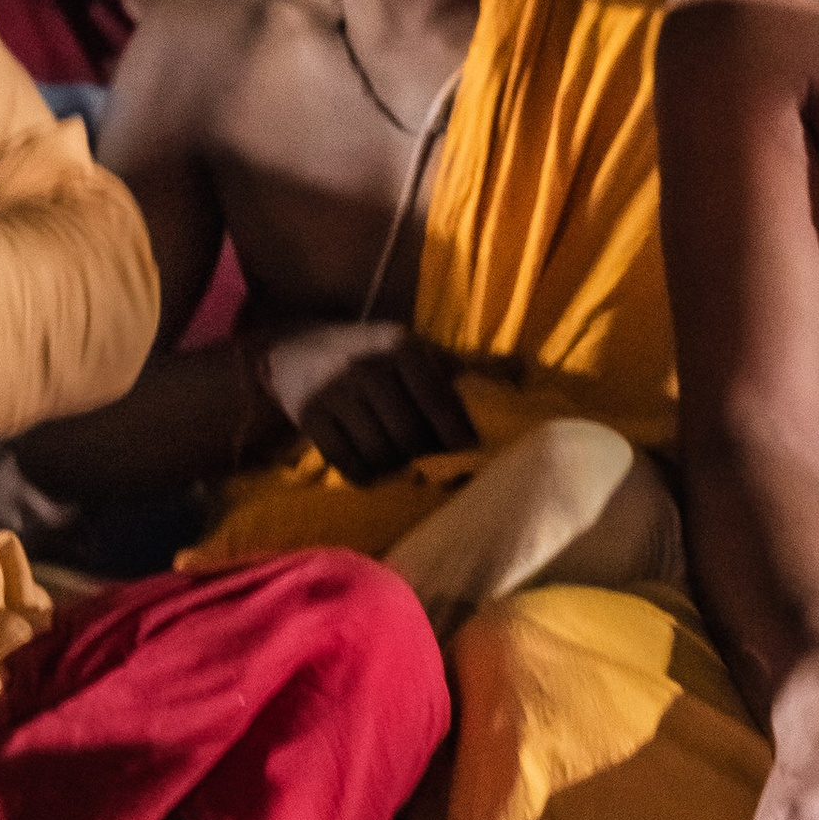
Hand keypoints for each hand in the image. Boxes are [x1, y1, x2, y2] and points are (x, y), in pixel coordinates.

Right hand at [255, 321, 477, 480]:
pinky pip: (347, 464)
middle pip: (410, 437)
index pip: (438, 403)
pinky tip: (370, 466)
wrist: (293, 345)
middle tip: (428, 460)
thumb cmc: (371, 353)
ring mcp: (333, 391)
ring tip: (398, 460)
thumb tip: (525, 374)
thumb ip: (467, 367)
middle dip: (424, 456)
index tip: (465, 451)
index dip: (456, 436)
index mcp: (399, 346)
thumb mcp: (415, 349)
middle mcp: (366, 366)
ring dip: (395, 467)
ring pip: (380, 454)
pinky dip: (365, 475)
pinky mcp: (307, 415)